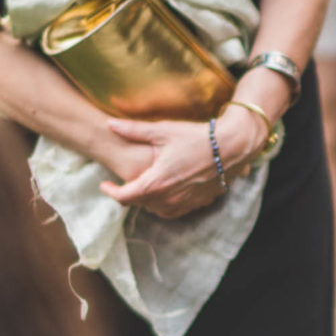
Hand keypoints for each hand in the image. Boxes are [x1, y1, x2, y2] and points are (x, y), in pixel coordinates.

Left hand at [99, 107, 268, 219]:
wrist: (231, 147)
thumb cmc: (196, 137)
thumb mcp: (162, 131)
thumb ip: (133, 130)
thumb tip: (109, 125)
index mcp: (156, 182)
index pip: (124, 196)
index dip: (110, 191)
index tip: (104, 184)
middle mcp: (168, 198)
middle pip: (138, 204)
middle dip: (128, 194)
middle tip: (122, 182)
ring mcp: (184, 203)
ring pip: (155, 209)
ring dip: (146, 201)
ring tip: (142, 186)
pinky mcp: (197, 203)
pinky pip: (173, 211)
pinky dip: (163, 204)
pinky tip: (163, 192)